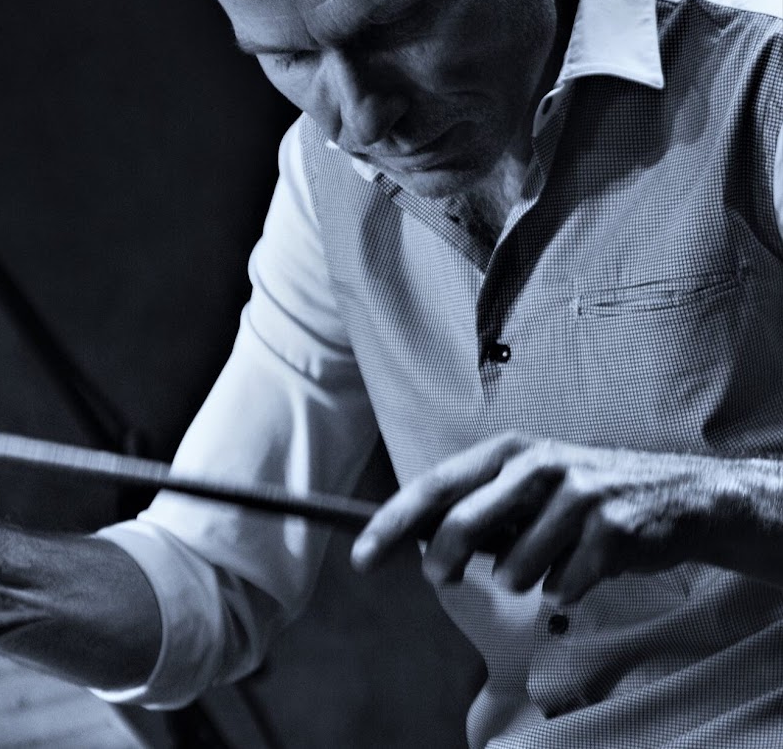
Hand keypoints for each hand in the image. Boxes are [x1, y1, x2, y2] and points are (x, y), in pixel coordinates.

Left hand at [351, 432, 738, 603]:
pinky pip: (562, 585)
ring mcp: (577, 494)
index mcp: (507, 450)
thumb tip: (418, 541)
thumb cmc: (584, 493)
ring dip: (521, 578)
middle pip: (463, 523)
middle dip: (443, 561)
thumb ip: (478, 507)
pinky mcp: (612, 529)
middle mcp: (538, 463)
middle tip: (439, 578)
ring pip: (514, 567)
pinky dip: (564, 589)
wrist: (677, 495)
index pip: (435, 485)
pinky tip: (582, 569)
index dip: (392, 523)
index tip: (362, 556)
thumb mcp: (527, 484)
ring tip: (547, 561)